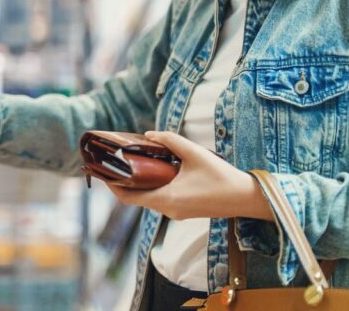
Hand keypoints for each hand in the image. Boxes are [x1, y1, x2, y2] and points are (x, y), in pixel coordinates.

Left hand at [106, 130, 273, 221]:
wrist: (246, 198)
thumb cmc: (221, 177)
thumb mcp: (194, 153)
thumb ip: (170, 140)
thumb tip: (149, 134)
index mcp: (166, 199)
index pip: (128, 198)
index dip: (112, 186)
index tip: (102, 172)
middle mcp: (168, 210)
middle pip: (137, 197)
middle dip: (124, 181)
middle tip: (116, 163)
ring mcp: (176, 213)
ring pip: (150, 198)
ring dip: (141, 182)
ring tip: (135, 162)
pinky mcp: (184, 211)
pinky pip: (162, 199)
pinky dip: (155, 186)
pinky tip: (158, 170)